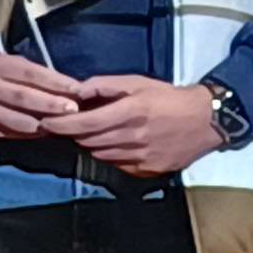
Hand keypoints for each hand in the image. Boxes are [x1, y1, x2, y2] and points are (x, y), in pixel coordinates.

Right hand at [0, 50, 81, 147]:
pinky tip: (46, 134)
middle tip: (74, 110)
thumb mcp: (1, 61)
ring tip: (64, 125)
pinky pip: (9, 134)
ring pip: (18, 120)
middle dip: (52, 105)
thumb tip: (62, 85)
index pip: (30, 73)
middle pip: (24, 98)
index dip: (55, 83)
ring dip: (44, 124)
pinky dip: (30, 135)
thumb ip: (26, 71)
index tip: (77, 89)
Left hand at [61, 73, 224, 177]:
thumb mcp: (137, 82)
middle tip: (64, 125)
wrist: (205, 121)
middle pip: (89, 141)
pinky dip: (107, 154)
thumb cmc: (169, 97)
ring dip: (89, 144)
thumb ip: (105, 85)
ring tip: (88, 132)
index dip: (62, 124)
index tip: (47, 122)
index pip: (85, 123)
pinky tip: (111, 144)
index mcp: (131, 111)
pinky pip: (116, 164)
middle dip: (72, 133)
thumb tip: (77, 90)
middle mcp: (134, 137)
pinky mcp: (147, 170)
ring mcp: (140, 157)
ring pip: (100, 154)